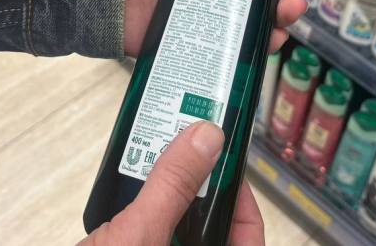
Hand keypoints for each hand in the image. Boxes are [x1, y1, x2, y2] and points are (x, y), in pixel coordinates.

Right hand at [78, 121, 264, 245]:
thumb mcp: (139, 236)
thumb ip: (173, 187)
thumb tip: (205, 140)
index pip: (247, 233)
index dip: (240, 194)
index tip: (223, 160)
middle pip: (210, 229)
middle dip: (197, 191)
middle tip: (184, 153)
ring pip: (177, 232)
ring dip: (165, 200)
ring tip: (153, 166)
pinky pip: (151, 238)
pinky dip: (142, 217)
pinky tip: (128, 195)